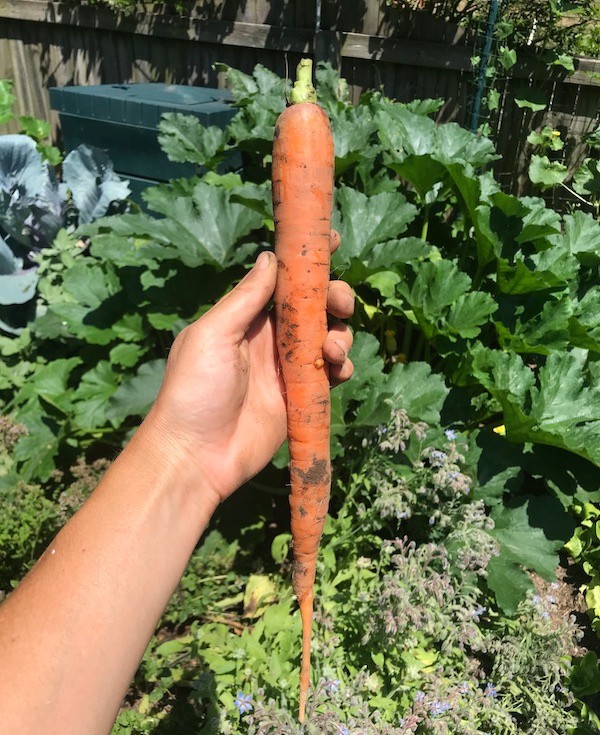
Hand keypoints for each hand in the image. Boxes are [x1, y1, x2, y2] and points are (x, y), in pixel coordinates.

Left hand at [145, 234, 353, 504]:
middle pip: (313, 306)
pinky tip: (339, 371)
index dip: (307, 261)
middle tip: (341, 302)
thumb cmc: (194, 390)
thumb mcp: (212, 335)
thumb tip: (270, 256)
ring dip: (341, 333)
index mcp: (245, 317)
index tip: (333, 241)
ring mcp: (287, 368)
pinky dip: (343, 367)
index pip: (282, 280)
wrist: (197, 456)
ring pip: (328, 336)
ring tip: (333, 349)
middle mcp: (269, 338)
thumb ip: (245, 298)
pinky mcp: (302, 397)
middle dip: (333, 296)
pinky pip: (331, 374)